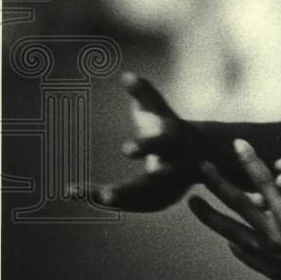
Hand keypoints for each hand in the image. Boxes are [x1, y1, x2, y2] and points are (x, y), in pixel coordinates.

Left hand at [71, 72, 206, 211]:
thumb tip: (125, 75)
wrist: (202, 155)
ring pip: (144, 198)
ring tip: (93, 198)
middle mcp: (174, 167)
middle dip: (132, 189)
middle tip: (105, 195)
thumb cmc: (171, 128)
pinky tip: (78, 193)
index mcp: (174, 142)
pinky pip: (134, 205)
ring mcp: (168, 187)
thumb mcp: (161, 110)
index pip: (160, 144)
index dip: (144, 147)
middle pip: (155, 180)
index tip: (125, 149)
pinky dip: (111, 201)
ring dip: (120, 200)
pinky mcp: (160, 200)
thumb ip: (145, 93)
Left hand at [189, 140, 280, 279]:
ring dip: (210, 216)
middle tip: (202, 167)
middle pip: (237, 204)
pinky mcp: (271, 270)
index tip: (237, 143)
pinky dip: (234, 244)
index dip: (249, 159)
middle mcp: (273, 235)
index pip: (262, 179)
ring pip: (231, 232)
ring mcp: (269, 255)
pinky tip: (228, 238)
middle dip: (218, 182)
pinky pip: (244, 255)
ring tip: (193, 203)